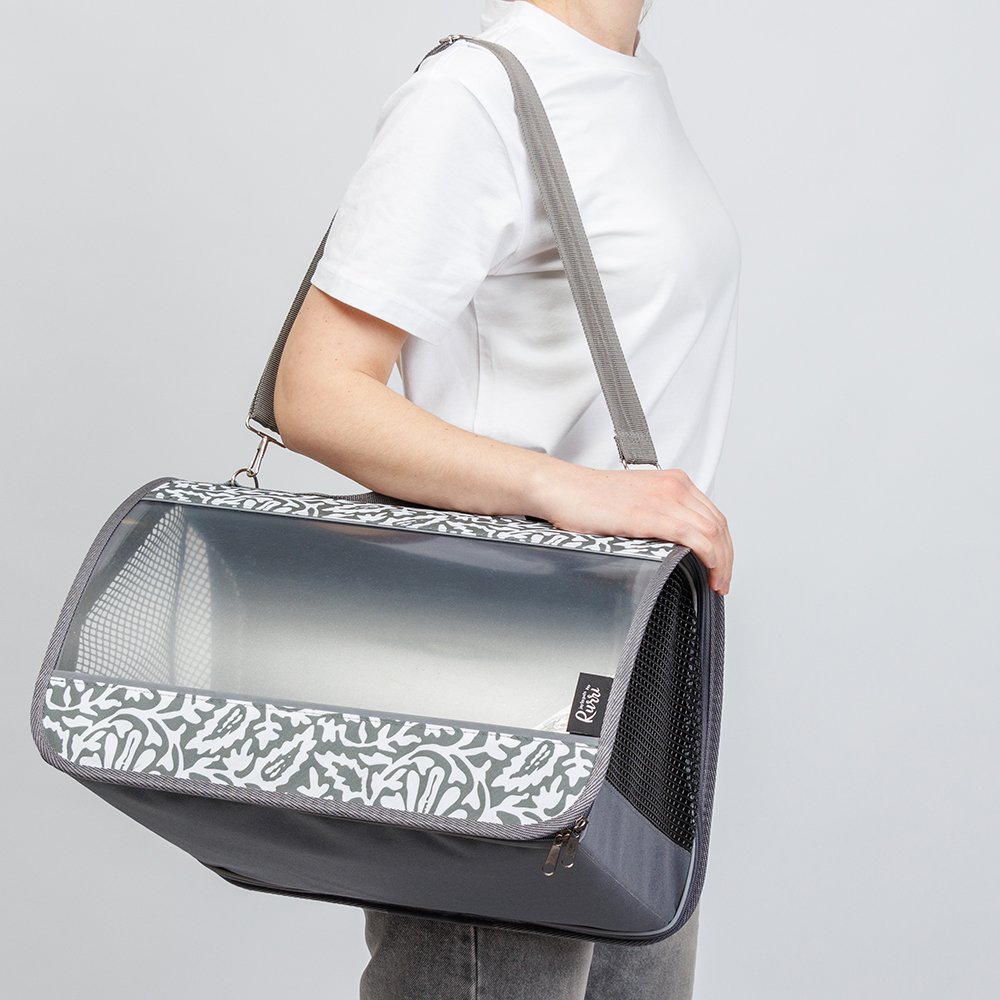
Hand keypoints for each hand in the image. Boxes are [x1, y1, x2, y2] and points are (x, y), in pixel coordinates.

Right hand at [533, 466, 732, 594]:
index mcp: (673, 481)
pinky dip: (708, 555)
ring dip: (721, 562)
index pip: (714, 515)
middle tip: (721, 580)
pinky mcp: (649, 514)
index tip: (720, 566)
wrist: (564, 489)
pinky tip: (706, 569)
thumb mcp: (638, 501)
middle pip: (718, 525)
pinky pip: (692, 535)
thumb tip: (675, 546)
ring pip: (712, 531)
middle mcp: (673, 486)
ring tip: (715, 582)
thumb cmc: (590, 499)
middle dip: (726, 558)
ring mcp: (663, 498)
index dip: (724, 545)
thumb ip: (661, 516)